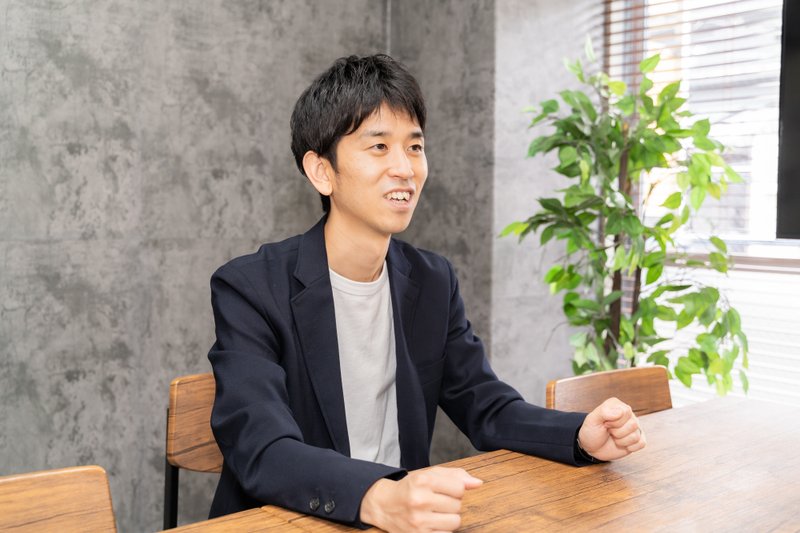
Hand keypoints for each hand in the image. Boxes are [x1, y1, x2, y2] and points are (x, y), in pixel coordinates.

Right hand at [360, 466, 482, 532]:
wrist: (384, 505)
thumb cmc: (410, 488)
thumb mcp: (429, 475)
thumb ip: (456, 476)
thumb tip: (478, 483)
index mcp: (423, 480)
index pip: (459, 488)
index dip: (455, 490)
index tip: (444, 490)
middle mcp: (420, 500)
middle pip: (457, 505)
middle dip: (451, 504)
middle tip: (436, 502)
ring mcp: (419, 520)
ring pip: (455, 522)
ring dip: (449, 518)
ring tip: (435, 513)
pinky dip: (442, 530)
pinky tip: (431, 523)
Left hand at [577, 397, 645, 460]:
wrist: (592, 447)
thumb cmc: (592, 431)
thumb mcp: (592, 420)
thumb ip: (604, 411)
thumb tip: (620, 412)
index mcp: (618, 405)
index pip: (626, 412)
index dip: (614, 421)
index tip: (605, 423)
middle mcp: (629, 415)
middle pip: (633, 424)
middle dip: (617, 432)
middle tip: (609, 431)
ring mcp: (634, 427)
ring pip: (636, 436)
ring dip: (621, 441)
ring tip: (614, 437)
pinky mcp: (638, 439)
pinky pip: (641, 443)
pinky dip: (630, 447)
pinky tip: (622, 445)